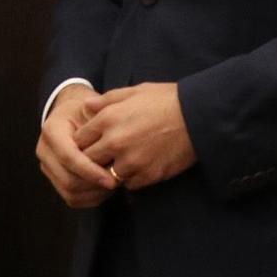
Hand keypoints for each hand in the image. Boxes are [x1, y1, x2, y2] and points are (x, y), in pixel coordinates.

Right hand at [37, 82, 120, 208]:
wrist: (73, 116)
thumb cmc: (87, 112)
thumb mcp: (93, 108)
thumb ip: (100, 121)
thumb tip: (109, 137)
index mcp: (52, 130)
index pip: (69, 156)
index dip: (90, 171)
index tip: (112, 180)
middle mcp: (44, 150)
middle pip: (68, 179)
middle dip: (95, 185)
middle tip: (118, 182)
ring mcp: (47, 166)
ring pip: (70, 191)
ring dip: (95, 193)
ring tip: (114, 184)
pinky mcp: (54, 178)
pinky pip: (72, 198)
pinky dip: (91, 198)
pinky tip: (106, 189)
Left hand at [77, 82, 196, 191]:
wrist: (198, 116)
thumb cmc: (166, 100)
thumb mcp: (134, 92)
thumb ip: (106, 100)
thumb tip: (86, 106)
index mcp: (108, 119)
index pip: (79, 139)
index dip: (84, 142)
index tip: (92, 142)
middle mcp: (115, 142)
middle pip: (88, 160)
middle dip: (94, 159)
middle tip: (103, 157)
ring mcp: (131, 161)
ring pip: (107, 175)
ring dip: (112, 171)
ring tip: (123, 162)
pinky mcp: (148, 175)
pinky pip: (129, 184)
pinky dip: (131, 179)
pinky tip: (139, 167)